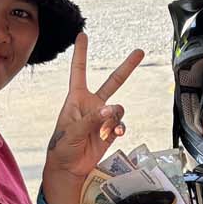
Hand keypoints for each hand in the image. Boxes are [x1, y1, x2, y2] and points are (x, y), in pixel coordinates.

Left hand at [44, 35, 142, 183]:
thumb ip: (91, 119)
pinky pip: (121, 124)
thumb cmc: (62, 147)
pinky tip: (116, 134)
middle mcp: (92, 104)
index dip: (81, 53)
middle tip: (140, 52)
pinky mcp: (111, 131)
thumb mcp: (71, 131)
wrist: (70, 168)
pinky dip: (120, 128)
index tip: (83, 35)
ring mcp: (103, 117)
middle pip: (113, 81)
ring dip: (114, 117)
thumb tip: (110, 109)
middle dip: (127, 67)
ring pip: (118, 109)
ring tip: (107, 128)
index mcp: (76, 99)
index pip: (79, 71)